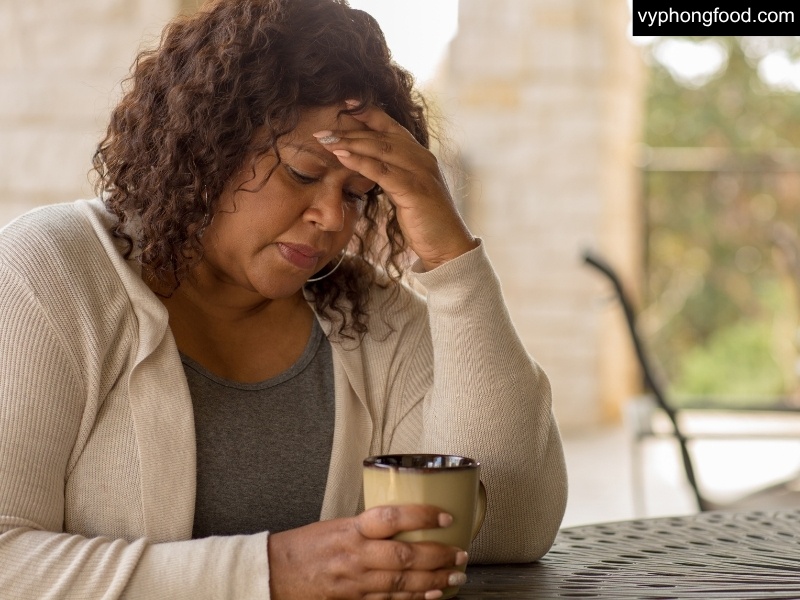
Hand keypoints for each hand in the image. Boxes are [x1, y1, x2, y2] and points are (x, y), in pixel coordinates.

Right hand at [267, 504, 468, 599]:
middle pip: (404, 557)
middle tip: (461, 554)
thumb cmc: (306, 546)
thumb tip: (406, 521)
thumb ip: (369, 526)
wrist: (275, 574)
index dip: (421, 516)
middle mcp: (355, 556)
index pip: (391, 518)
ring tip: (455, 576)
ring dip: (433, 581)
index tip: (445, 515)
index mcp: (351, 529)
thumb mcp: (337, 524)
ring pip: (401, 584)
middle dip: (437, 556)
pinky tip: (432, 595)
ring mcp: (355, 583)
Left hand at [314, 103, 478, 271]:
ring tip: (325, 140)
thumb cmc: (425, 221)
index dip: (366, 112)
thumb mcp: (406, 191)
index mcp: (419, 155)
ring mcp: (420, 172)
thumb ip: (391, 174)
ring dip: (350, 143)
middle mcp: (421, 158)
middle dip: (349, 131)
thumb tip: (365, 165)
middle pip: (380, 136)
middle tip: (321, 130)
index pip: (390, 125)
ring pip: (380, 149)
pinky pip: (383, 172)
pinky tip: (341, 157)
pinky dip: (360, 162)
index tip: (342, 105)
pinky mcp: (415, 190)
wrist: (448, 247)